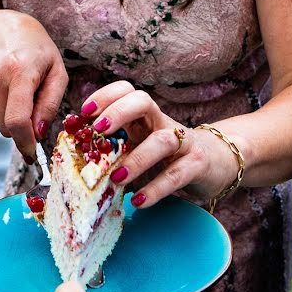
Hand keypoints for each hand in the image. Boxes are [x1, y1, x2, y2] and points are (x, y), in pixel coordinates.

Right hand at [0, 10, 67, 159]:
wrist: (1, 27)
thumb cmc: (35, 49)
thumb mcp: (56, 72)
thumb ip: (50, 105)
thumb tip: (38, 133)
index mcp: (21, 71)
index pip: (18, 120)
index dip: (25, 143)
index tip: (31, 153)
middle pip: (5, 125)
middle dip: (21, 129)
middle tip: (32, 114)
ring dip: (8, 117)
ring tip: (16, 93)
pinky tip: (2, 91)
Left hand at [80, 81, 239, 207]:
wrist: (219, 163)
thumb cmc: (167, 157)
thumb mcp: (139, 146)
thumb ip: (113, 148)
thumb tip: (72, 155)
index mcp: (144, 117)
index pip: (126, 91)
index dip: (105, 96)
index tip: (83, 113)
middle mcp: (162, 123)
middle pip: (143, 101)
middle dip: (118, 111)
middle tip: (97, 130)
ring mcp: (183, 142)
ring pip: (162, 140)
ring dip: (136, 159)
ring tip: (116, 179)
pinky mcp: (199, 164)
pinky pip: (178, 173)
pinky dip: (157, 188)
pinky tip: (138, 201)